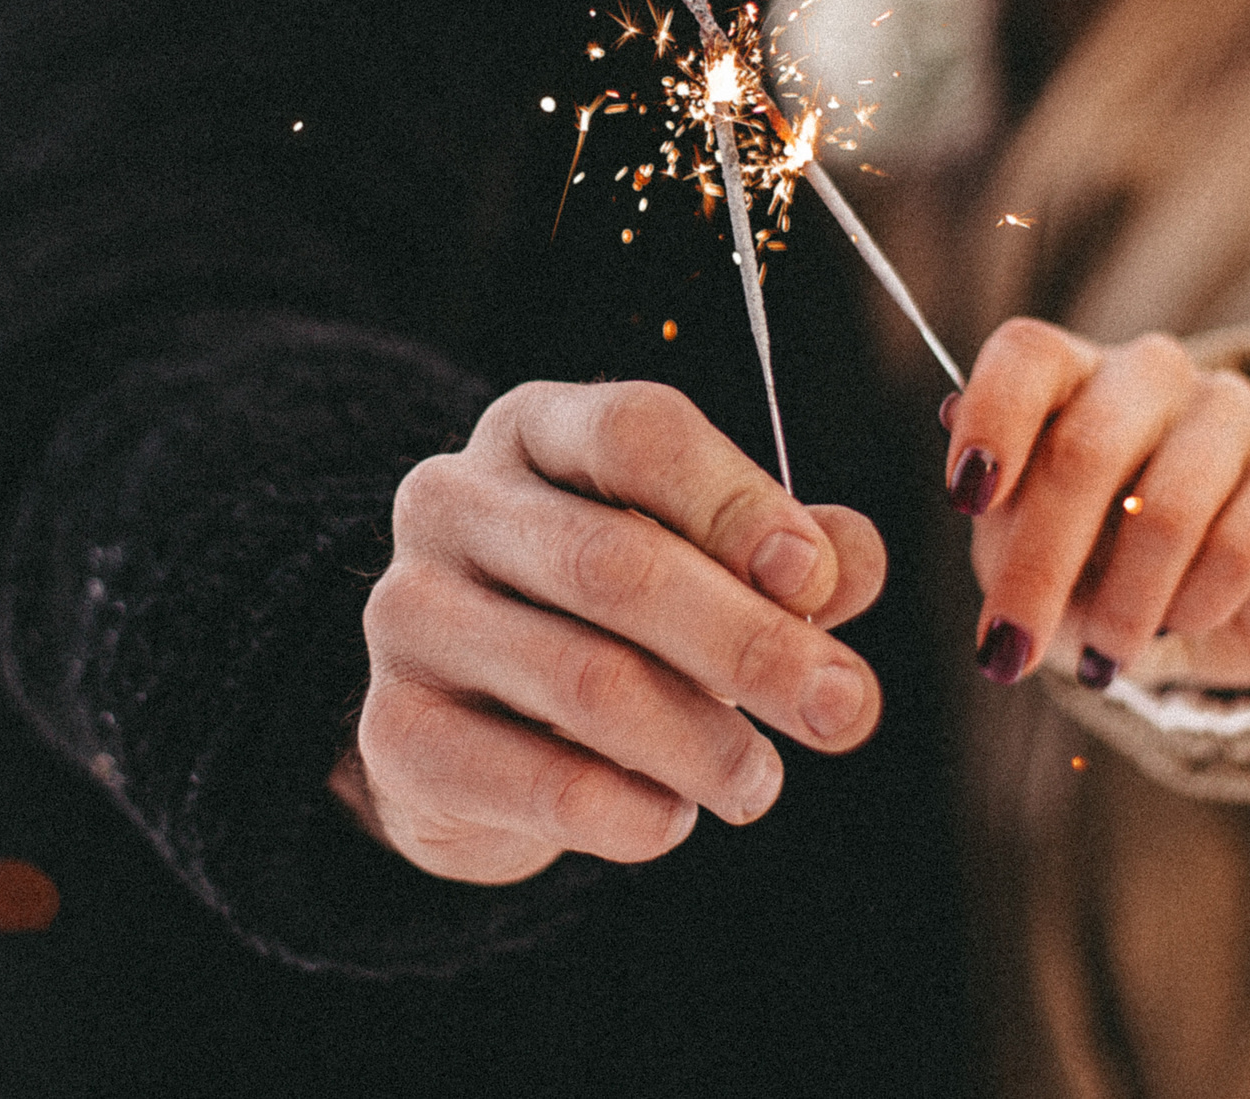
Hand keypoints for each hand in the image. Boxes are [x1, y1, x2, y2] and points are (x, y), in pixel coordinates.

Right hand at [332, 381, 885, 885]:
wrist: (466, 729)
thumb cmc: (604, 619)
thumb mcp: (698, 563)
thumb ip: (787, 558)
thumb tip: (853, 562)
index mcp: (535, 430)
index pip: (636, 432)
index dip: (736, 502)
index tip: (818, 579)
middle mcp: (452, 501)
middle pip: (613, 563)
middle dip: (749, 643)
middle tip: (843, 709)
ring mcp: (409, 613)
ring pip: (584, 679)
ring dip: (701, 741)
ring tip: (762, 781)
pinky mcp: (395, 730)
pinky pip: (533, 781)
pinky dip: (627, 811)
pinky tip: (673, 819)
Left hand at [939, 319, 1249, 692]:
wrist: (1200, 616)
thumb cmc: (1089, 568)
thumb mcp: (1023, 553)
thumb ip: (999, 515)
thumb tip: (970, 469)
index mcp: (1069, 372)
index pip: (1027, 356)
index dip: (993, 420)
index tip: (966, 500)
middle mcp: (1149, 373)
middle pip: (1086, 449)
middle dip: (1039, 566)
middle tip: (1009, 646)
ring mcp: (1230, 409)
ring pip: (1166, 509)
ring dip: (1122, 606)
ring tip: (1103, 656)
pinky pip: (1238, 545)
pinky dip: (1194, 605)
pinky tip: (1180, 622)